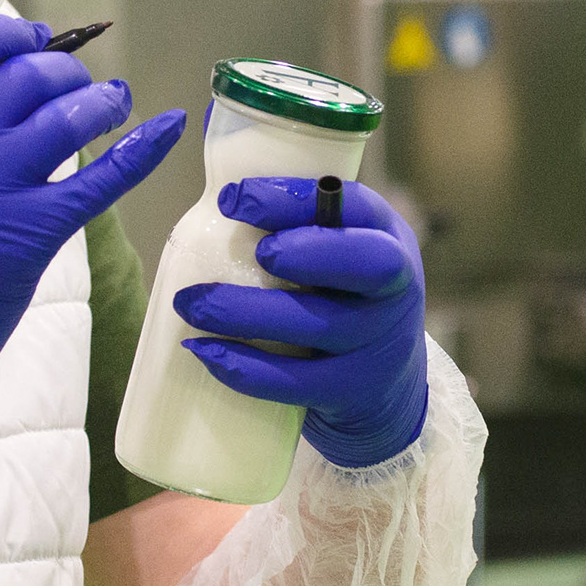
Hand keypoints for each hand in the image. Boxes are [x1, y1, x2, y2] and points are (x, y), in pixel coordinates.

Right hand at [0, 13, 184, 422]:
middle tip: (82, 89)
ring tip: (114, 105)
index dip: (9, 33)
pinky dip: (142, 149)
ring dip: (103, 102)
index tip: (37, 40)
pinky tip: (166, 129)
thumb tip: (12, 75)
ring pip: (68, 115)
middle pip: (27, 74)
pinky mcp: (29, 236)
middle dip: (66, 73)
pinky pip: (101, 179)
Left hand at [170, 176, 430, 469]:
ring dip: (246, 314)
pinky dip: (245, 368)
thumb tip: (220, 193)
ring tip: (191, 305)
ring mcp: (379, 344)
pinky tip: (203, 351)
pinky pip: (297, 382)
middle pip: (366, 264)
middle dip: (307, 252)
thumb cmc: (345, 297)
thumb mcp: (343, 252)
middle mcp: (394, 289)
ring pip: (318, 327)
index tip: (233, 199)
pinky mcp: (354, 391)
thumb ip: (300, 224)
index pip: (354, 205)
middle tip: (256, 253)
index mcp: (387, 237)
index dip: (294, 198)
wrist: (388, 384)